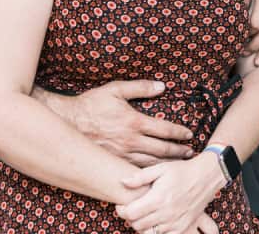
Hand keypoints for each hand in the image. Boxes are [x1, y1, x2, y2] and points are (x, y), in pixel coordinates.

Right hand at [55, 80, 192, 165]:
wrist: (69, 121)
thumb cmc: (91, 104)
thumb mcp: (115, 90)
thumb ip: (140, 87)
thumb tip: (161, 86)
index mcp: (135, 121)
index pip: (165, 129)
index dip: (180, 133)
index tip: (188, 134)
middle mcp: (132, 140)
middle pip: (163, 149)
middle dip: (179, 151)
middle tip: (189, 153)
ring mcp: (124, 153)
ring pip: (153, 162)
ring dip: (168, 163)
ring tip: (179, 164)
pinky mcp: (115, 161)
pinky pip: (138, 169)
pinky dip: (151, 171)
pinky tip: (157, 172)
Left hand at [115, 157, 226, 233]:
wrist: (205, 177)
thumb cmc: (181, 171)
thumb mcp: (159, 168)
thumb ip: (139, 177)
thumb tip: (122, 182)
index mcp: (158, 199)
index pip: (131, 214)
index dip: (122, 211)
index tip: (121, 205)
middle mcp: (166, 213)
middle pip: (137, 225)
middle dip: (130, 218)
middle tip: (131, 210)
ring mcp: (176, 222)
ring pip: (149, 233)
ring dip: (142, 226)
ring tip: (142, 215)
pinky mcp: (184, 227)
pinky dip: (157, 231)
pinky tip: (155, 222)